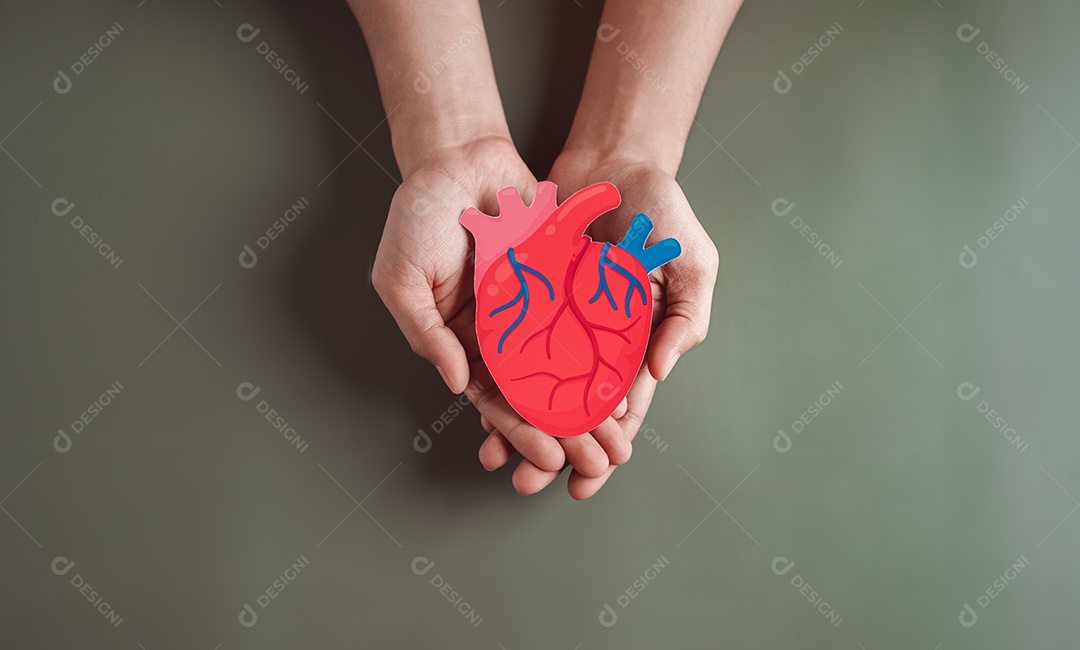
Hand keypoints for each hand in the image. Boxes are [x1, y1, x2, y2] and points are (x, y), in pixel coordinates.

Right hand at [371, 137, 630, 488]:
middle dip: (568, 430)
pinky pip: (588, 319)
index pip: (495, 398)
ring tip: (619, 434)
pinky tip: (630, 377)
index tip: (549, 459)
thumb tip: (454, 386)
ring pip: (569, 365)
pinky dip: (607, 350)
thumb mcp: (401, 279)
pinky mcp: (562, 279)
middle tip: (598, 464)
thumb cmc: (417, 216)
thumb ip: (427, 334)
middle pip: (540, 392)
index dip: (521, 431)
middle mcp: (503, 332)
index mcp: (463, 340)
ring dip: (592, 402)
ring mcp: (535, 306)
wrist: (458, 156)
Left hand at [474, 150, 717, 498]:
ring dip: (516, 423)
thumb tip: (659, 373)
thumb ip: (684, 318)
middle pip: (572, 409)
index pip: (622, 408)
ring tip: (493, 459)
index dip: (606, 448)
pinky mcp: (530, 297)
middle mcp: (595, 340)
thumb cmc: (663, 211)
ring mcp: (560, 321)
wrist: (613, 161)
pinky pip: (509, 343)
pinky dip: (495, 373)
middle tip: (528, 485)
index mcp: (637, 342)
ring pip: (535, 386)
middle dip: (551, 450)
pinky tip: (476, 402)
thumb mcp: (692, 263)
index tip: (587, 482)